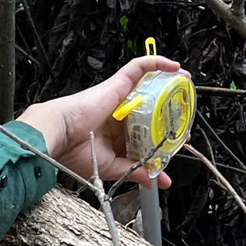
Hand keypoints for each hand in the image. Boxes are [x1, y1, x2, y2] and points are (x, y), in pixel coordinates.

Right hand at [16, 53, 181, 188]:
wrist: (58, 136)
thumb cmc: (73, 152)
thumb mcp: (112, 167)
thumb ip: (135, 171)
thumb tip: (157, 182)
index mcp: (117, 133)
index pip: (147, 131)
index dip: (164, 136)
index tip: (179, 142)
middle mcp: (120, 113)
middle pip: (151, 108)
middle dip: (171, 113)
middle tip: (186, 120)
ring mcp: (120, 97)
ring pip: (149, 85)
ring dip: (169, 83)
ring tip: (186, 86)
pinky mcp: (118, 83)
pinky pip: (140, 67)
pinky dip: (157, 63)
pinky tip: (175, 68)